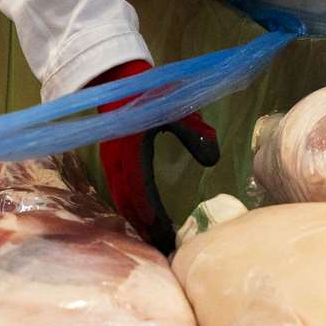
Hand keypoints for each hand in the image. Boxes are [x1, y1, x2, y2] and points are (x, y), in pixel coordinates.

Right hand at [91, 59, 219, 253]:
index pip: (142, 196)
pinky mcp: (110, 159)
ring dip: (136, 221)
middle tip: (164, 250)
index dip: (154, 220)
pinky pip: (117, 191)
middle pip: (129, 206)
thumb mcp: (176, 109)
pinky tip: (140, 217)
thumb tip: (215, 159)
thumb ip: (195, 134)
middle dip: (145, 229)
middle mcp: (117, 163)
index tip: (167, 238)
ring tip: (154, 240)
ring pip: (121, 201)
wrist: (117, 75)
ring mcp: (110, 162)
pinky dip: (128, 208)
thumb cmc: (148, 92)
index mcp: (131, 153)